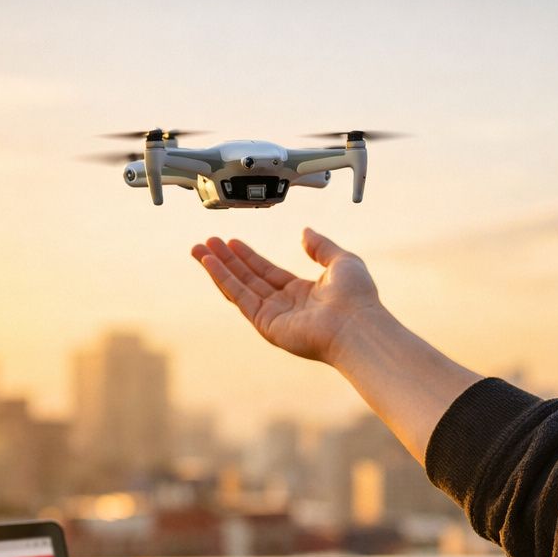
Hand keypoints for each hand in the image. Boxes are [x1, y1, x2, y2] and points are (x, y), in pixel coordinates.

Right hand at [190, 228, 385, 365]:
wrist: (357, 324)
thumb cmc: (357, 298)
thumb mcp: (342, 260)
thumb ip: (321, 246)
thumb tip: (305, 231)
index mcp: (302, 292)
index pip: (268, 272)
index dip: (248, 256)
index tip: (231, 242)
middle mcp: (286, 305)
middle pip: (248, 278)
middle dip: (226, 260)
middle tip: (207, 242)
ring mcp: (274, 316)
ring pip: (239, 287)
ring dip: (218, 268)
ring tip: (200, 250)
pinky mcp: (266, 324)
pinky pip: (240, 297)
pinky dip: (223, 279)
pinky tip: (210, 263)